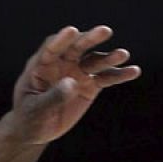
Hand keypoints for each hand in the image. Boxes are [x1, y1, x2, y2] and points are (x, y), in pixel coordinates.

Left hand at [0, 25, 140, 161]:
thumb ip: (53, 96)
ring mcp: (77, 73)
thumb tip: (72, 82)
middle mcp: (61, 65)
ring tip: (123, 54)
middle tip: (105, 31)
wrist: (37, 130)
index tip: (72, 31)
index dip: (61, 40)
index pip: (51, 49)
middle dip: (90, 39)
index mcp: (41, 67)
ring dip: (109, 57)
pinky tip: (133, 71)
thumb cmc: (29, 117)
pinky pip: (106, 78)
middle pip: (76, 48)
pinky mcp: (90, 85)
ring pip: (94, 61)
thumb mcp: (36, 109)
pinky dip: (119, 75)